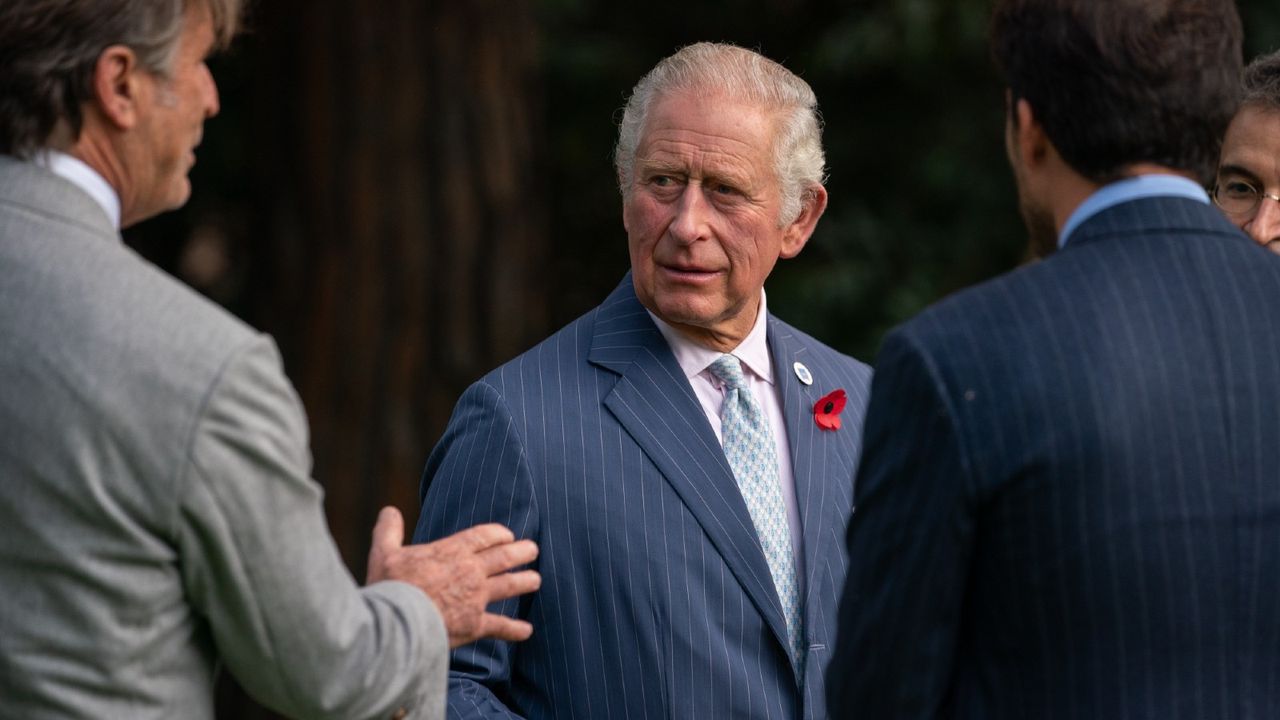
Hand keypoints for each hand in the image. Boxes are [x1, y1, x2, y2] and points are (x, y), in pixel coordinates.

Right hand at [366, 507, 539, 647]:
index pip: (484, 536)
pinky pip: (500, 626)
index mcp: (452, 551)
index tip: (508, 535)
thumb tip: (389, 510)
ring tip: (536, 580)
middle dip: (521, 551)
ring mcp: (476, 598)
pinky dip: (515, 629)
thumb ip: (389, 531)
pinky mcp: (475, 624)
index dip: (499, 534)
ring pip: (509, 585)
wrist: (396, 623)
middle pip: (504, 557)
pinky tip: (527, 631)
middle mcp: (471, 571)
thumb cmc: (390, 586)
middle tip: (533, 549)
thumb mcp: (384, 552)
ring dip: (525, 581)